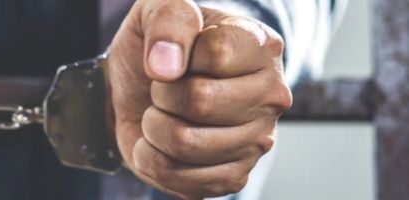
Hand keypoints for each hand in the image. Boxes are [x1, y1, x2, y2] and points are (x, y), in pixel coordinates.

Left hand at [106, 0, 291, 197]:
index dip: (178, 55)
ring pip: (185, 142)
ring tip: (165, 113)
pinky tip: (161, 142)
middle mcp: (271, 96)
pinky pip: (178, 177)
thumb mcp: (159, 10)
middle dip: (162, 93)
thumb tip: (166, 65)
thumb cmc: (159, 47)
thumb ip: (169, 20)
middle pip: (200, 101)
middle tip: (165, 88)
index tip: (177, 55)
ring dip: (155, 126)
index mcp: (262, 47)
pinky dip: (152, 159)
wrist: (140, 89)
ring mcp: (256, 141)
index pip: (217, 54)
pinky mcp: (233, 176)